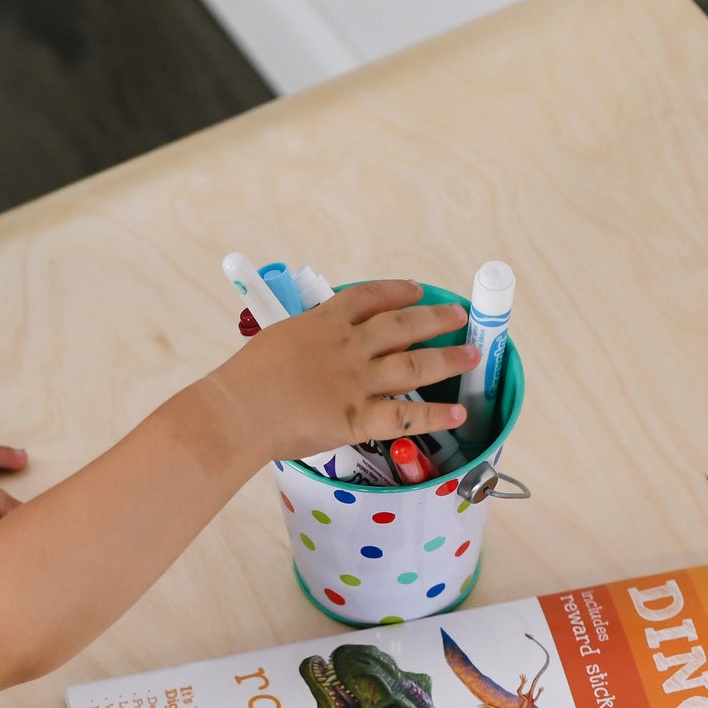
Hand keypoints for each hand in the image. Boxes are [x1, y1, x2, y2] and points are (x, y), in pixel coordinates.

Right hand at [202, 280, 478, 464]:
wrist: (237, 410)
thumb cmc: (244, 381)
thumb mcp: (276, 341)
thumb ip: (303, 341)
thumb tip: (310, 349)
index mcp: (324, 322)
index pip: (369, 297)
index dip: (398, 292)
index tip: (417, 291)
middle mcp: (348, 346)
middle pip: (403, 325)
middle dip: (435, 319)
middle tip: (459, 317)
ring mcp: (356, 380)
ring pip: (414, 364)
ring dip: (447, 359)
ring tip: (471, 355)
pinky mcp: (357, 416)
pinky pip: (405, 415)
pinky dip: (434, 416)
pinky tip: (457, 413)